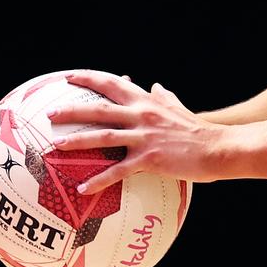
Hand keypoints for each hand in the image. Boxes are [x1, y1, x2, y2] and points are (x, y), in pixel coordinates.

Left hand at [47, 70, 221, 193]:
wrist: (216, 148)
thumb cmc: (197, 130)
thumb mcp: (179, 107)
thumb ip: (165, 96)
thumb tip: (155, 85)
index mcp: (147, 102)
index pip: (114, 84)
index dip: (90, 78)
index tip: (69, 77)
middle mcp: (143, 115)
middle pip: (101, 109)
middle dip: (73, 110)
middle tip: (50, 114)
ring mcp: (145, 137)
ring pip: (104, 137)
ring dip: (78, 140)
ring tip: (57, 145)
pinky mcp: (150, 158)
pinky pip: (118, 170)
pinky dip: (99, 179)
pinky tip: (83, 189)